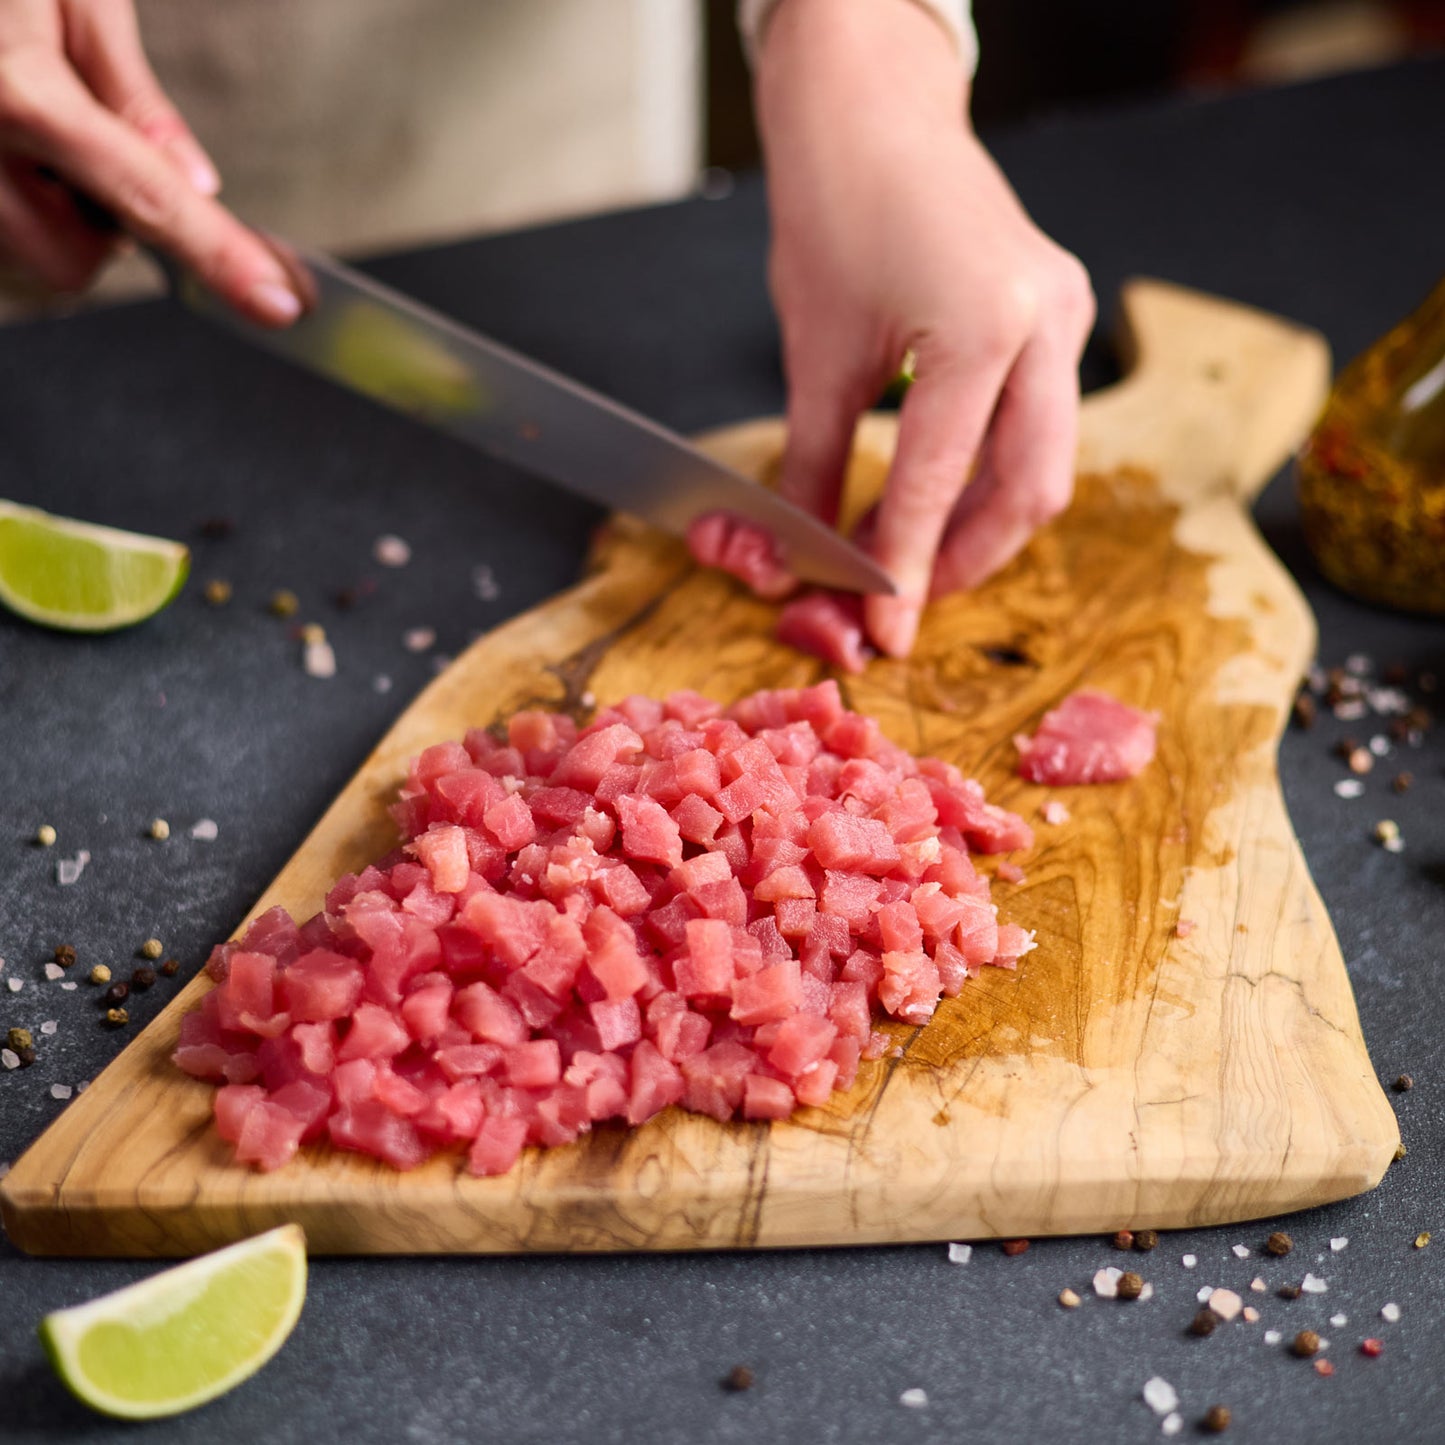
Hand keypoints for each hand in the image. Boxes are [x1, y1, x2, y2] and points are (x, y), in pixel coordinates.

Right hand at [0, 0, 300, 322]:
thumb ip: (127, 90)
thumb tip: (191, 179)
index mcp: (12, 90)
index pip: (146, 197)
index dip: (219, 256)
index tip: (276, 303)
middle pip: (74, 261)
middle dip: (100, 223)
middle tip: (78, 132)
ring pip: (29, 259)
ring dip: (52, 213)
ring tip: (20, 118)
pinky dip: (15, 204)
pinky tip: (5, 142)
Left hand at [755, 0, 1094, 655]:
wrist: (871, 110)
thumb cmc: (835, 207)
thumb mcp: (817, 355)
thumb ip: (813, 467)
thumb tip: (797, 559)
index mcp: (986, 327)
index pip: (941, 482)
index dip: (906, 569)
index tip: (881, 633)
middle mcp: (1048, 322)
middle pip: (1030, 491)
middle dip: (965, 560)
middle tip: (901, 602)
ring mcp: (1065, 313)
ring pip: (1045, 465)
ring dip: (981, 525)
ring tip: (911, 559)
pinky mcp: (1057, 313)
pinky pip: (1039, 422)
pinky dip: (989, 474)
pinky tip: (935, 497)